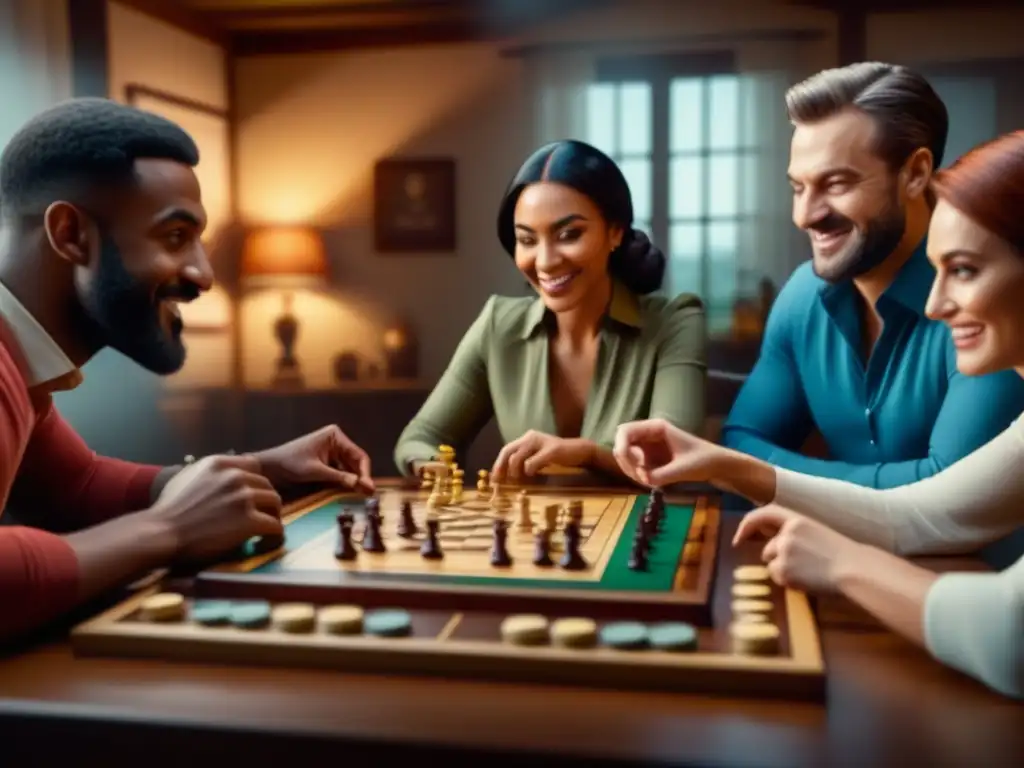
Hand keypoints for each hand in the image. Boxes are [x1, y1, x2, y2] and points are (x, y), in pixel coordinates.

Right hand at [149, 454, 282, 561]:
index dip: (254, 483)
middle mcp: (235, 476)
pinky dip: (273, 538)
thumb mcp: (186, 478)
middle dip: (264, 502)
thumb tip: (222, 475)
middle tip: (258, 518)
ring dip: (271, 518)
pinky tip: (263, 545)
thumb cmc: (166, 511)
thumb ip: (208, 473)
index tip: (251, 498)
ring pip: (275, 503)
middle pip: (267, 485)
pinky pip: (276, 527)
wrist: (159, 533)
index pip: (253, 465)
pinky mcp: (250, 520)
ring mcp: (243, 497)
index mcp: (219, 463)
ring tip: (262, 532)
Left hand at [255, 424, 373, 492]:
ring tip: (362, 495)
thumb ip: (339, 477)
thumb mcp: (316, 471)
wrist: (271, 466)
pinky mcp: (327, 461)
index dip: (365, 472)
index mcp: (335, 436)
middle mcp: (337, 441)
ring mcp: (332, 451)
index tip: (368, 487)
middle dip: (361, 477)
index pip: (358, 455)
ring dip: (355, 481)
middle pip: (356, 462)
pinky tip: (350, 492)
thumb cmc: (290, 463)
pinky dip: (346, 481)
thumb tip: (360, 484)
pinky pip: (341, 471)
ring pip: (350, 468)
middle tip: (369, 494)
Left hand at [491, 431, 591, 481]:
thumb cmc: (558, 457)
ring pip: (517, 457)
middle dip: (502, 467)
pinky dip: (529, 470)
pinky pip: (532, 462)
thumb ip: (525, 461)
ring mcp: (542, 442)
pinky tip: (533, 474)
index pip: (507, 449)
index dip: (498, 464)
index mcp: (527, 438)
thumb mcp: (538, 456)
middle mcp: (531, 437)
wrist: (581, 452)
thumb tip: (508, 476)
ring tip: (521, 479)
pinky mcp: (551, 450)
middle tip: (502, 482)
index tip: (495, 479)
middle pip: (508, 451)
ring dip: (516, 471)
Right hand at [612, 418, 722, 486]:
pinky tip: (652, 481)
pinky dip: (637, 475)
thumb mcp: (683, 469)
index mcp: (655, 428)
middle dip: (627, 461)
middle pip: (622, 443)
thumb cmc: (703, 461)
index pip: (625, 431)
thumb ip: (661, 475)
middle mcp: (647, 434)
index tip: (633, 465)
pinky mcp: (649, 458)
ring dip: (631, 470)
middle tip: (642, 475)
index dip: (621, 446)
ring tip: (649, 481)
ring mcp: (647, 446)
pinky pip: (634, 465)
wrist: (716, 465)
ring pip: (626, 456)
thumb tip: (642, 479)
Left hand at [732, 504, 859, 593]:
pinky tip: (808, 581)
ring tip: (810, 572)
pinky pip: (778, 578)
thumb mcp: (817, 533)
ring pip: (772, 565)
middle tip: (804, 567)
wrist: (854, 570)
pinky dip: (789, 582)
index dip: (748, 523)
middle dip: (778, 559)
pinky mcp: (783, 570)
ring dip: (784, 571)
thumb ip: (796, 534)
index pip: (765, 513)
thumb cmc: (842, 555)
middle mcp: (786, 534)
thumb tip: (774, 546)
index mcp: (798, 520)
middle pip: (769, 549)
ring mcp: (783, 552)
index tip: (739, 537)